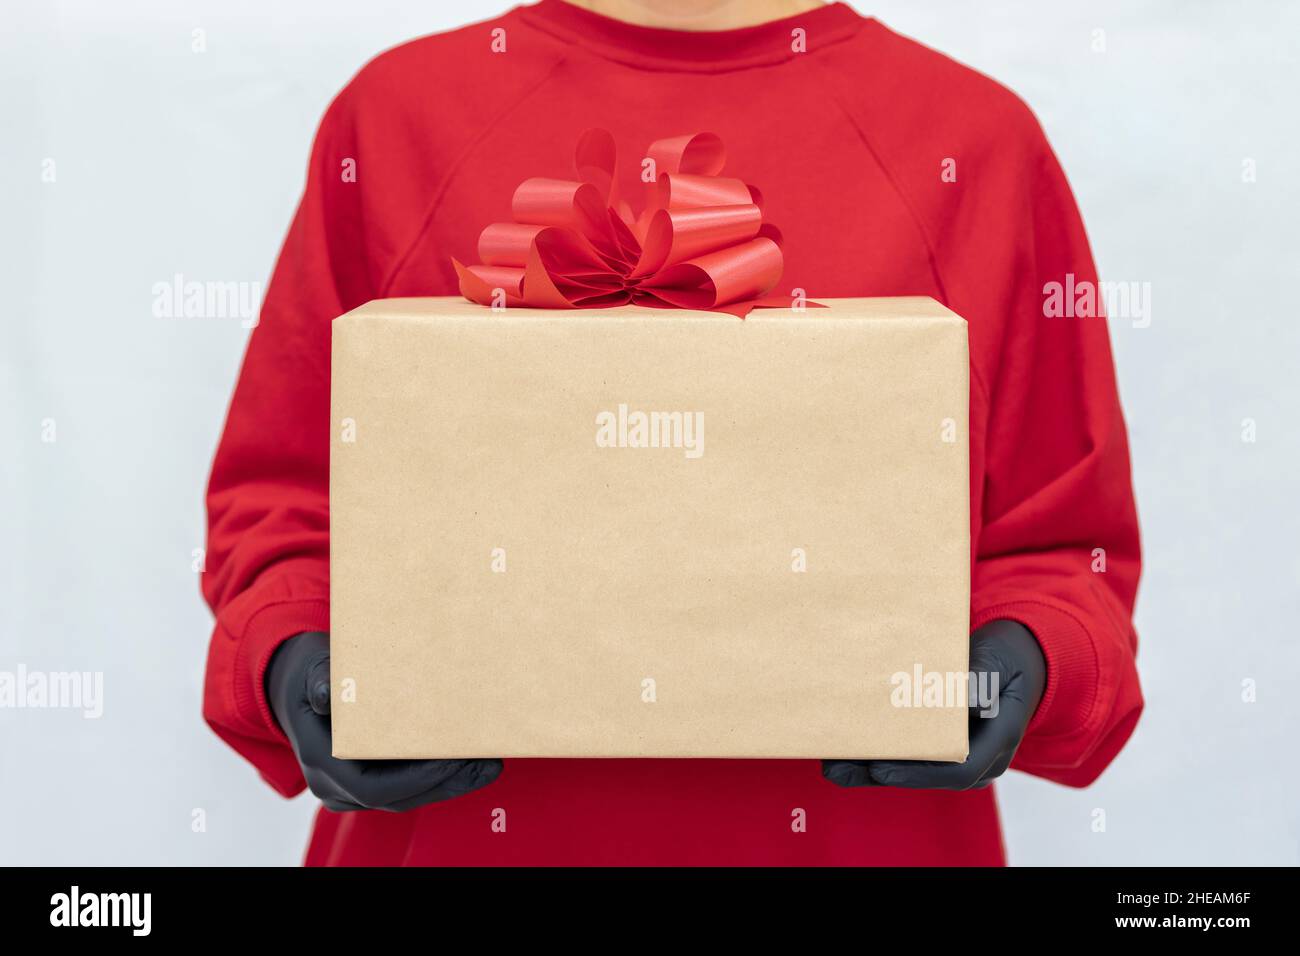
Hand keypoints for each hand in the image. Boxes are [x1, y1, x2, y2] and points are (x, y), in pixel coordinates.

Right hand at [266, 631, 501, 811]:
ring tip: (490, 763)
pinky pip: (408, 788)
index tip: (452, 758)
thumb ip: (322, 679)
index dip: (416, 778)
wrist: (296, 687)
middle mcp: (334, 785)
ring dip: (451, 783)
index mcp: (319, 761)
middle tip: (486, 761)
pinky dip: (441, 778)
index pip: (371, 788)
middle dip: (445, 782)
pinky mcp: (371, 782)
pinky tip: (473, 761)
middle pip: (398, 798)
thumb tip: (329, 693)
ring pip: (408, 797)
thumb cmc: (309, 673)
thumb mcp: (312, 668)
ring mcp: (351, 790)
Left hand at [822, 619, 1045, 789]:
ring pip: (910, 769)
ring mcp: (957, 754)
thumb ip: (980, 677)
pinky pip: (908, 755)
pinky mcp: (939, 745)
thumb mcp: (998, 661)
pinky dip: (876, 752)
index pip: (956, 769)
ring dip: (868, 768)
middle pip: (923, 775)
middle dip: (878, 773)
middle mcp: (978, 758)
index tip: (881, 769)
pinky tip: (843, 749)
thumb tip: (958, 697)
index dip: (916, 773)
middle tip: (837, 768)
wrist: (1017, 659)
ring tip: (830, 764)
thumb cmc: (1007, 658)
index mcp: (998, 741)